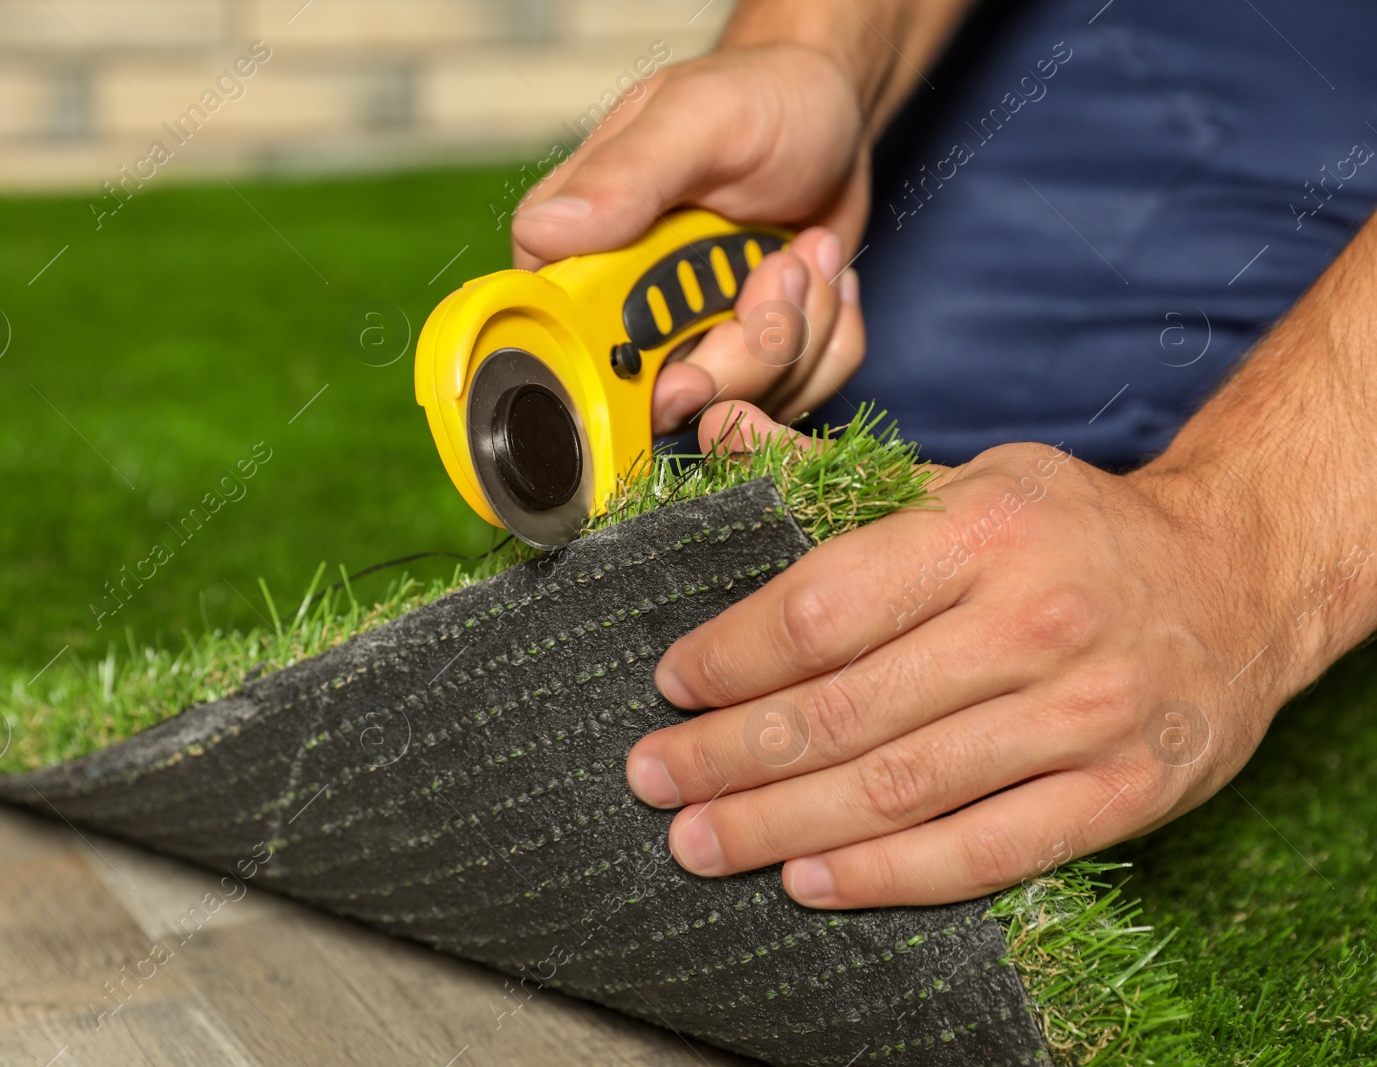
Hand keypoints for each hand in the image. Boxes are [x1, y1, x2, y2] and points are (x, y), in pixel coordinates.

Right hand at [511, 44, 871, 432]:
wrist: (832, 116)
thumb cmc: (760, 99)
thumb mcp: (696, 119)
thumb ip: (624, 175)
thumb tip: (546, 231)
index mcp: (581, 256)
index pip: (570, 353)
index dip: (627, 380)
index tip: (685, 371)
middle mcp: (627, 311)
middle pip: (669, 401)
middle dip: (746, 348)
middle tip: (782, 266)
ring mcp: (693, 344)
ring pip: (743, 401)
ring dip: (800, 331)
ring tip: (807, 252)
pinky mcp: (753, 360)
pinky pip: (799, 394)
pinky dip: (830, 339)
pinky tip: (822, 275)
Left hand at [625, 402, 1296, 907]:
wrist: (1239, 578)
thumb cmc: (1074, 529)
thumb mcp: (967, 478)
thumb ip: (835, 473)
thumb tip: (714, 430)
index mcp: (983, 531)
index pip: (822, 608)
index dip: (730, 656)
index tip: (670, 683)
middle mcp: (1035, 622)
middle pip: (846, 710)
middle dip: (730, 755)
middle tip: (653, 778)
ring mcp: (1085, 715)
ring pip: (902, 789)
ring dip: (782, 826)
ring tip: (700, 840)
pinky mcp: (1122, 792)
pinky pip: (986, 850)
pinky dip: (889, 875)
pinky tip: (810, 881)